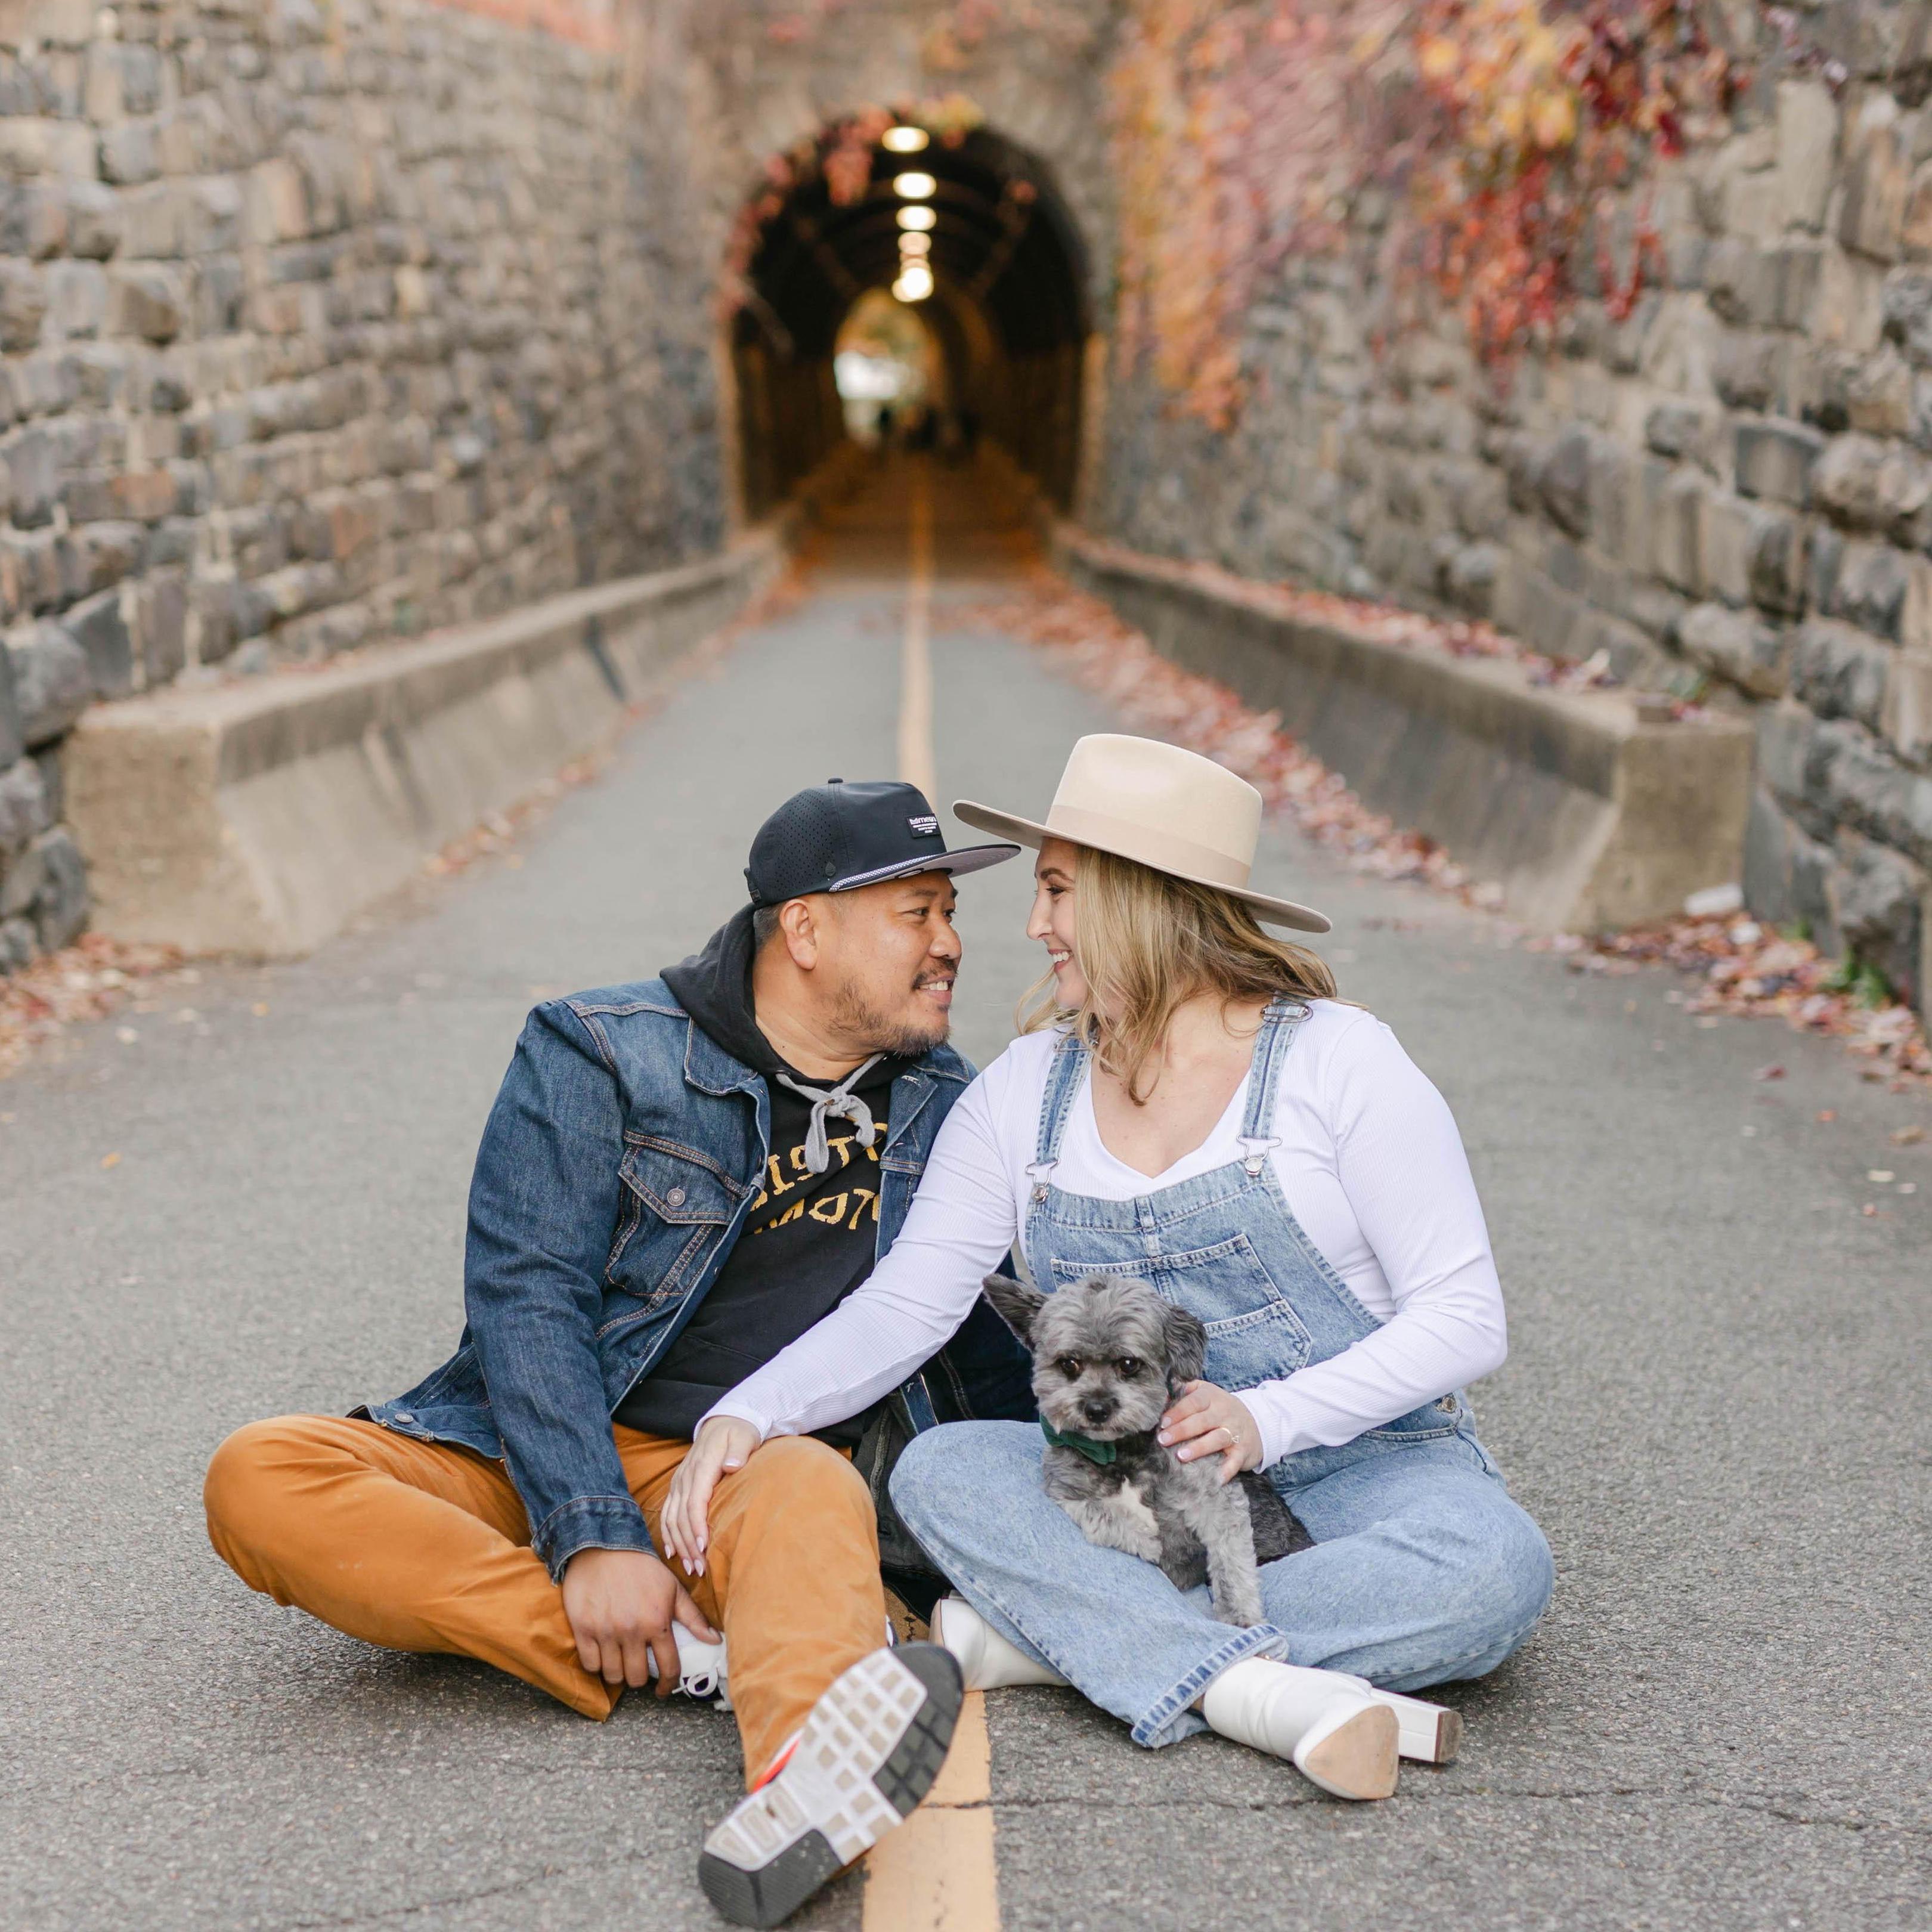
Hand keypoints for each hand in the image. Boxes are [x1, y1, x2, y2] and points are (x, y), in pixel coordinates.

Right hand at [561, 1546, 716, 1693]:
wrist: (603, 1546)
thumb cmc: (642, 1568)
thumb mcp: (673, 1588)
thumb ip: (693, 1617)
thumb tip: (715, 1640)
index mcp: (657, 1621)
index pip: (668, 1668)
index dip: (668, 1685)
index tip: (664, 1690)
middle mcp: (631, 1630)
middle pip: (637, 1678)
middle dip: (641, 1678)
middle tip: (639, 1668)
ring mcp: (605, 1631)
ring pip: (613, 1676)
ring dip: (618, 1673)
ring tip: (621, 1662)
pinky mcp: (582, 1629)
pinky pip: (590, 1664)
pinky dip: (597, 1664)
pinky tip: (603, 1654)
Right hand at [659, 1414, 763, 1576]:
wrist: (725, 1421)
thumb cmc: (739, 1432)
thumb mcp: (744, 1436)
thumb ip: (738, 1451)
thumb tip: (732, 1465)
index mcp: (701, 1466)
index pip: (695, 1501)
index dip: (697, 1526)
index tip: (704, 1548)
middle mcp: (685, 1476)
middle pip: (681, 1516)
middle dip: (688, 1544)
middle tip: (699, 1569)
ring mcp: (679, 1482)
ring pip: (671, 1518)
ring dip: (679, 1544)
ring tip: (690, 1568)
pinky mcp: (678, 1487)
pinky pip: (667, 1513)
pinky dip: (668, 1534)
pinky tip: (673, 1553)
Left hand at [1158, 1380, 1262, 1483]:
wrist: (1258, 1422)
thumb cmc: (1221, 1409)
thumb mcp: (1206, 1393)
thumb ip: (1185, 1393)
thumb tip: (1163, 1398)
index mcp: (1211, 1397)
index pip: (1193, 1402)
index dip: (1177, 1412)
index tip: (1162, 1423)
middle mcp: (1224, 1412)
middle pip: (1201, 1421)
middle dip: (1181, 1430)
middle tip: (1163, 1440)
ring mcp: (1234, 1431)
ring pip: (1217, 1439)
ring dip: (1199, 1448)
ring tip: (1181, 1456)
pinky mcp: (1243, 1450)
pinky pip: (1235, 1460)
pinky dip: (1227, 1470)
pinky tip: (1215, 1479)